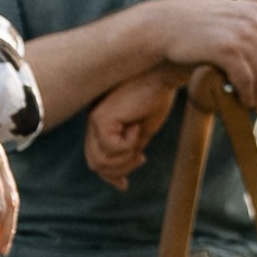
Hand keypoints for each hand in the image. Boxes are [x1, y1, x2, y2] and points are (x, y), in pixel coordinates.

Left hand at [85, 69, 177, 189]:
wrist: (162, 72)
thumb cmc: (156, 97)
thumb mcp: (141, 132)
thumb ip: (128, 152)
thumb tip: (120, 182)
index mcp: (102, 124)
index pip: (96, 158)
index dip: (110, 174)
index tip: (125, 183)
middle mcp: (94, 122)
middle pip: (96, 164)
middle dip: (120, 169)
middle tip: (142, 157)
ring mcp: (95, 120)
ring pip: (100, 162)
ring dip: (125, 160)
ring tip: (141, 144)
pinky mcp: (101, 118)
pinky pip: (111, 148)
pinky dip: (129, 144)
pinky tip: (138, 126)